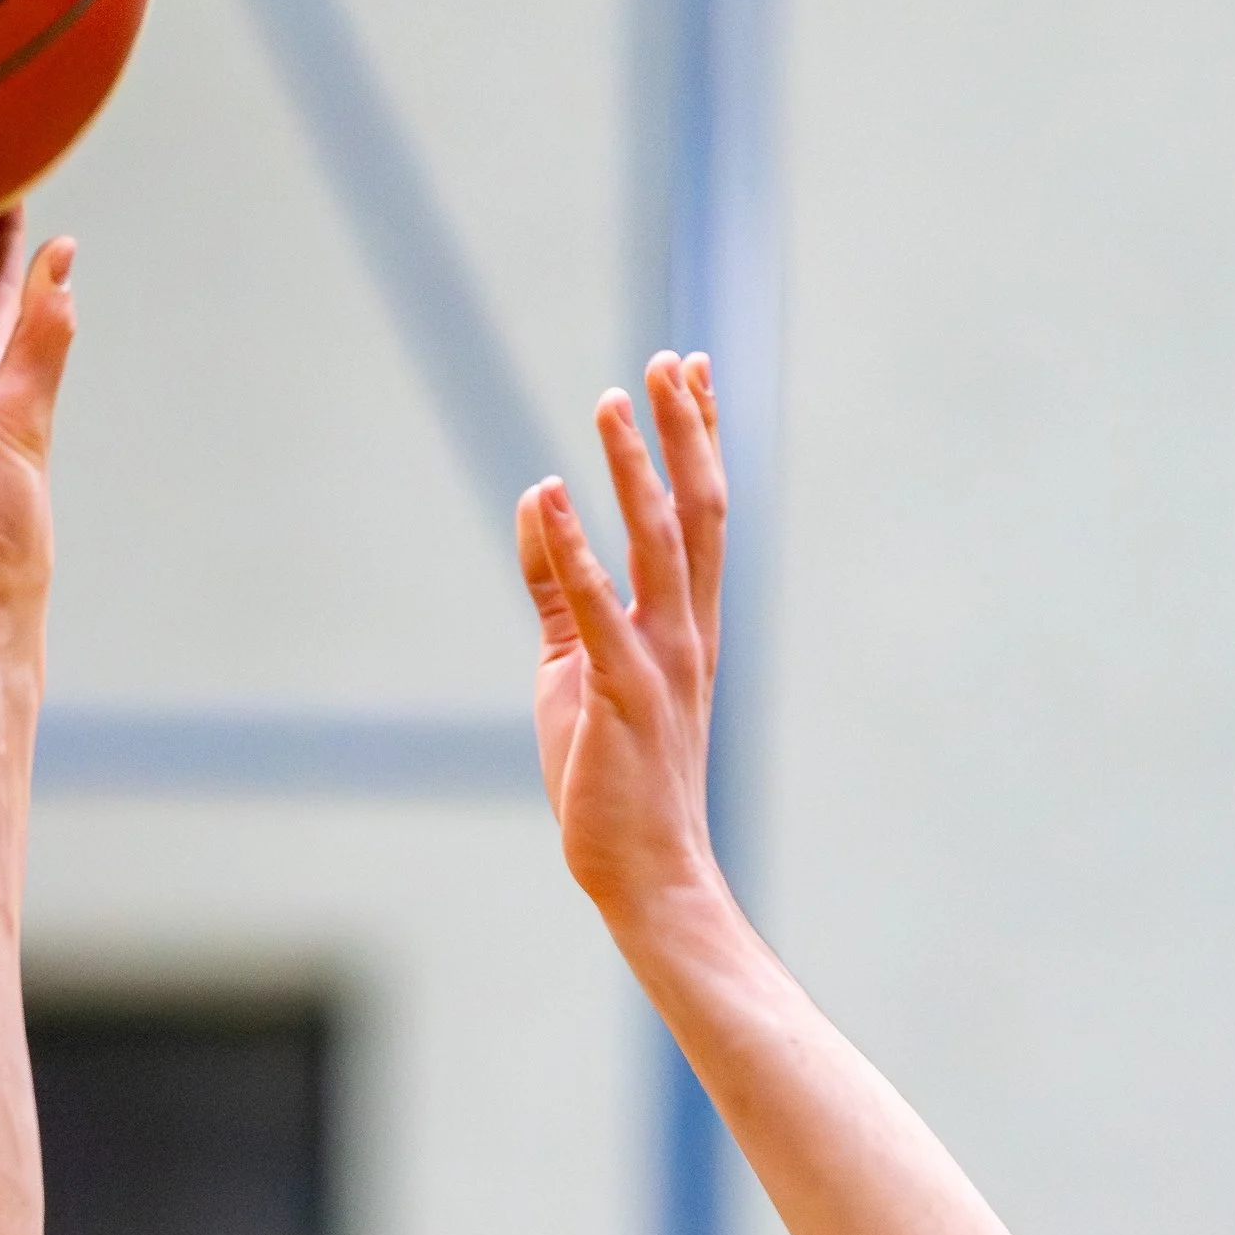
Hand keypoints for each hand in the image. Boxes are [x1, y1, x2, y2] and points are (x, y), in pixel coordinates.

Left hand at [515, 351, 725, 923]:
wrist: (648, 873)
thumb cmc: (615, 780)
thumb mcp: (576, 668)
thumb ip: (558, 591)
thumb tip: (536, 510)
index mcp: (686, 627)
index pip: (698, 517)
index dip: (697, 440)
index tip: (688, 372)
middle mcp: (687, 634)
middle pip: (695, 513)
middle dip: (684, 433)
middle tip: (667, 361)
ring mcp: (661, 665)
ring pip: (658, 547)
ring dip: (635, 470)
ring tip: (611, 403)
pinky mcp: (621, 698)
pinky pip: (598, 611)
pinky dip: (572, 551)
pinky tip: (546, 496)